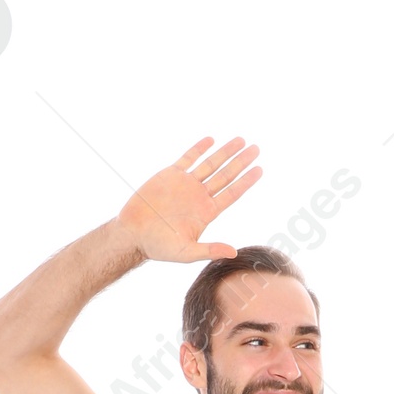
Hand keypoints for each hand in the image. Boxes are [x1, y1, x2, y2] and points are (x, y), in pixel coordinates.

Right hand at [117, 136, 261, 263]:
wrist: (133, 234)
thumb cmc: (159, 247)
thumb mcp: (186, 253)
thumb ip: (209, 250)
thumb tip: (234, 252)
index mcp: (206, 212)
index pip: (231, 193)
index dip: (246, 181)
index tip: (260, 169)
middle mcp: (199, 196)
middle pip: (226, 175)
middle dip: (241, 161)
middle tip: (256, 149)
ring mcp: (186, 184)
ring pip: (210, 164)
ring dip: (225, 152)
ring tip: (240, 140)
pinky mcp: (170, 175)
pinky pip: (188, 158)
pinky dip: (199, 149)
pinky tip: (211, 140)